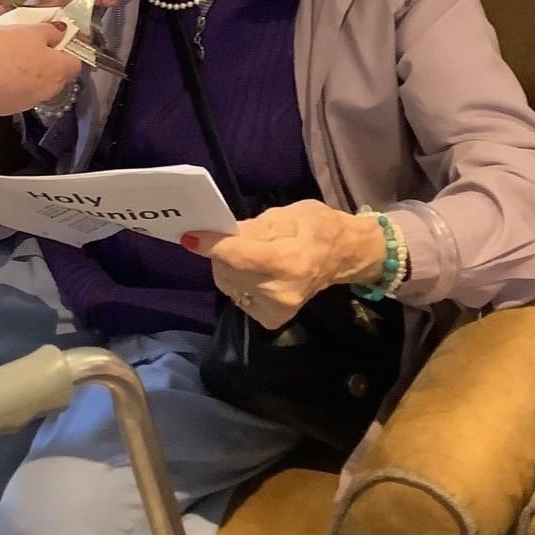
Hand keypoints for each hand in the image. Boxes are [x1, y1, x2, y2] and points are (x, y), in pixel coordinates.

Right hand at [0, 20, 80, 114]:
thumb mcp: (30, 30)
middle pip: (54, 75)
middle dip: (45, 61)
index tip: (55, 38)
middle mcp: (45, 92)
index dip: (66, 49)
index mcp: (57, 72)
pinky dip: (7, 83)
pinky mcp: (3, 109)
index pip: (75, 63)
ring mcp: (24, 103)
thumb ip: (50, 31)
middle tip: (27, 43)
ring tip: (7, 55)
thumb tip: (60, 33)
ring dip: (25, 73)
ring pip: (32, 85)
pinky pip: (12, 93)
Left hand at [182, 201, 389, 329]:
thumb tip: (219, 234)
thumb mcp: (287, 214)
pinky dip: (237, 279)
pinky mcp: (271, 320)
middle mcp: (281, 293)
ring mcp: (276, 311)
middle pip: (228, 270)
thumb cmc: (318, 227)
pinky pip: (236, 294)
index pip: (238, 256)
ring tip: (251, 253)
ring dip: (228, 265)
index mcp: (290, 262)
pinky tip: (255, 271)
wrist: (344, 257)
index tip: (190, 235)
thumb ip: (252, 227)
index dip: (211, 245)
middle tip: (236, 236)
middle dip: (223, 250)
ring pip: (228, 283)